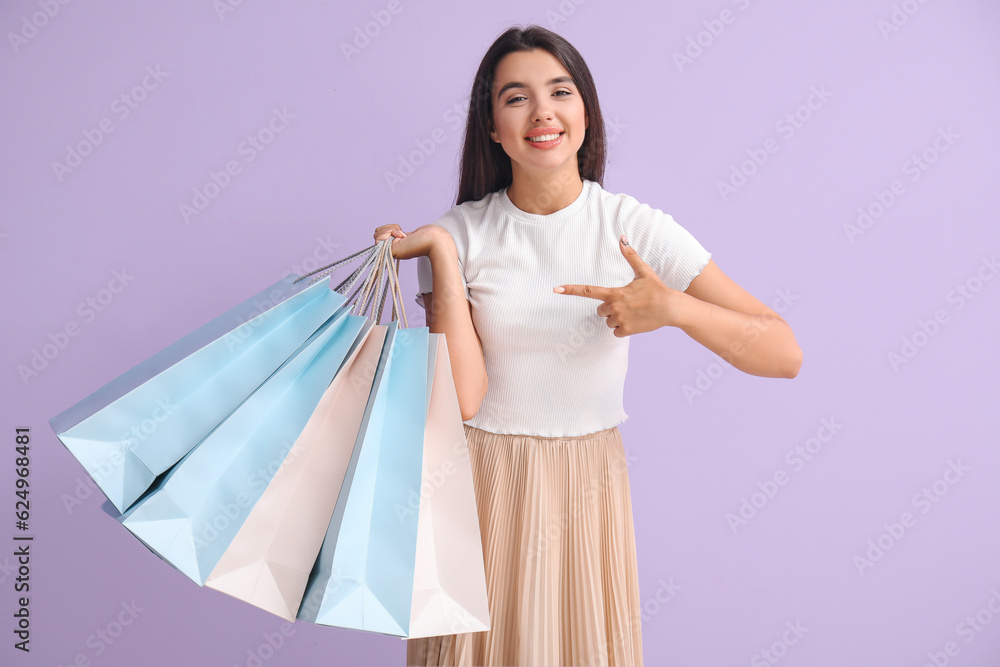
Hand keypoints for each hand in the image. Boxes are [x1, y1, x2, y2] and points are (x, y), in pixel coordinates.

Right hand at [373, 224, 449, 259]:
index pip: (380, 234)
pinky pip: (378, 238)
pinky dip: (388, 231)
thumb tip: (392, 234)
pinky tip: (399, 236)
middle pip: (377, 232)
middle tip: (402, 233)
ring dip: (389, 229)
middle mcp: (391, 248)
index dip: (388, 229)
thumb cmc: (426, 236)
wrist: (433, 241)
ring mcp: (390, 250)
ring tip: (401, 235)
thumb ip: (397, 234)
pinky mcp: (390, 250)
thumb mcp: (406, 234)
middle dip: (388, 227)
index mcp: (395, 245)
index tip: (401, 231)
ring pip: (376, 234)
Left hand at [553, 235, 683, 336]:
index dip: (571, 290)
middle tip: (627, 304)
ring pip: (608, 322)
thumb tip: (622, 238)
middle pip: (600, 311)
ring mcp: (620, 319)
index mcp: (615, 292)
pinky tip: (636, 322)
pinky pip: (616, 332)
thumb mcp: (643, 272)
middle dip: (610, 309)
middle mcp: (614, 306)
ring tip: (634, 313)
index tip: (556, 289)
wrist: (671, 308)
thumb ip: (631, 256)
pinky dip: (624, 329)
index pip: (588, 291)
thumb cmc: (657, 289)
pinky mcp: (626, 330)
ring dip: (618, 319)